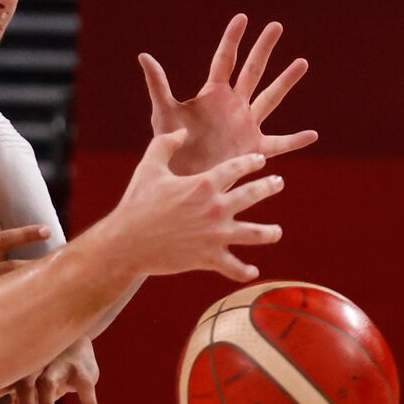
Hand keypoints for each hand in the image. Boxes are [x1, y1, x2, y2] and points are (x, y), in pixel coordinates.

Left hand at [0, 338, 99, 403]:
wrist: (68, 341)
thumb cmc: (32, 377)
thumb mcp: (15, 398)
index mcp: (13, 373)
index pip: (6, 390)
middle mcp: (32, 367)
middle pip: (25, 385)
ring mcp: (56, 366)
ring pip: (48, 384)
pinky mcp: (80, 370)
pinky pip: (84, 388)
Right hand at [111, 130, 282, 282]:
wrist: (126, 243)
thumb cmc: (136, 204)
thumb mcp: (148, 167)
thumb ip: (166, 143)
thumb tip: (182, 131)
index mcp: (204, 184)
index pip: (238, 167)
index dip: (252, 162)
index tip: (260, 161)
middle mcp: (216, 207)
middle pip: (253, 194)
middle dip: (269, 187)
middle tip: (277, 184)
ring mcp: (215, 235)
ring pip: (254, 234)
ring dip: (269, 233)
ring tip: (276, 231)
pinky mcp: (208, 258)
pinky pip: (234, 267)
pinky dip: (244, 271)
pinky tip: (253, 271)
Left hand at [139, 14, 316, 179]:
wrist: (181, 181)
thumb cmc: (170, 149)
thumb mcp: (164, 114)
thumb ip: (158, 85)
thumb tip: (143, 55)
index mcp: (213, 94)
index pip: (225, 61)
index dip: (232, 40)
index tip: (242, 18)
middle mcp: (233, 105)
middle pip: (252, 71)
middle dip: (263, 49)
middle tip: (276, 26)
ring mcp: (246, 125)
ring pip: (270, 98)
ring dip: (285, 82)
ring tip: (302, 62)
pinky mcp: (253, 149)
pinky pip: (278, 144)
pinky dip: (295, 141)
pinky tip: (312, 135)